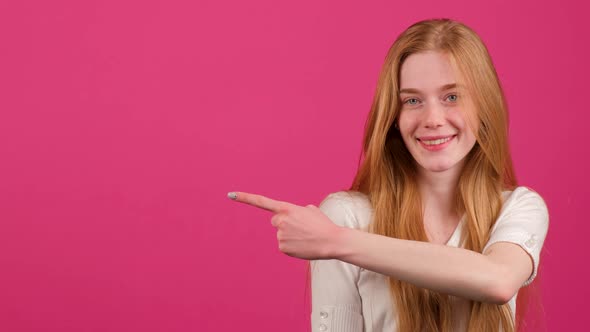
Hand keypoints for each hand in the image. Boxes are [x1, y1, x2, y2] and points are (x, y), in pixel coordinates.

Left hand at [227, 191, 343, 259]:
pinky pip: (284, 245)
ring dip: (291, 235)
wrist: (331, 240)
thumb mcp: (310, 210)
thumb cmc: (323, 224)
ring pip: (281, 234)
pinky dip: (293, 246)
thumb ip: (296, 211)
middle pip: (276, 221)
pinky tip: (303, 245)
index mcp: (286, 208)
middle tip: (301, 227)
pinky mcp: (282, 248)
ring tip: (306, 236)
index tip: (230, 194)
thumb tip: (291, 218)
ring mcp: (280, 235)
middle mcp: (280, 221)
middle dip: (285, 223)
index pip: (261, 202)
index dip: (245, 198)